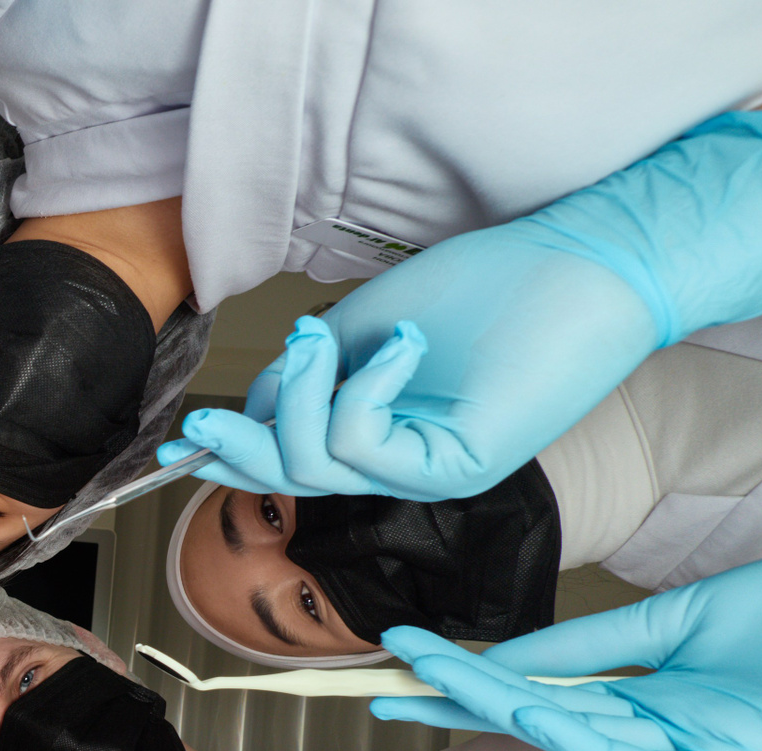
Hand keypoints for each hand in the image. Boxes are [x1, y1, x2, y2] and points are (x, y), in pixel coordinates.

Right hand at [170, 112, 761, 500]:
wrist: (582, 264)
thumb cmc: (488, 284)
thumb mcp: (363, 328)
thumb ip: (304, 375)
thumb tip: (244, 413)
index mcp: (380, 432)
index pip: (292, 461)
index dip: (232, 456)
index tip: (179, 442)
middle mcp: (401, 462)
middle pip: (293, 475)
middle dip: (241, 446)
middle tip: (204, 421)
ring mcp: (428, 469)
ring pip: (319, 464)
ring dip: (300, 397)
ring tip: (321, 337)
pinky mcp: (457, 466)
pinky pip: (367, 445)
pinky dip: (363, 391)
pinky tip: (398, 344)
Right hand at [371, 556, 761, 750]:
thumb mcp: (678, 617)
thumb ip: (593, 640)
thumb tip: (508, 653)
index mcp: (651, 697)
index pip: (541, 690)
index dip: (470, 679)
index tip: (405, 657)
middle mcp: (660, 731)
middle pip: (542, 719)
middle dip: (461, 703)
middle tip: (386, 685)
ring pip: (575, 738)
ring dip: (499, 712)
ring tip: (433, 682)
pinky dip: (573, 734)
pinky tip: (521, 709)